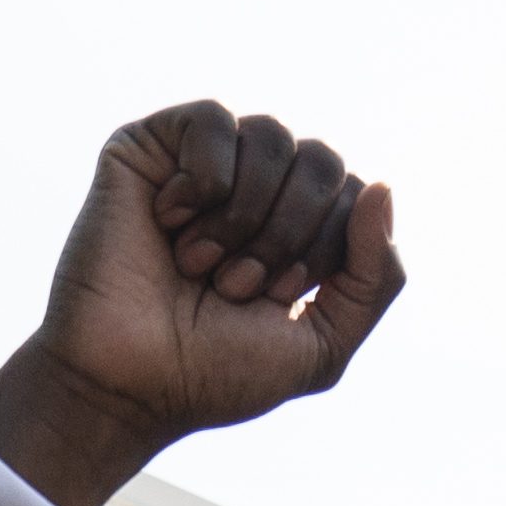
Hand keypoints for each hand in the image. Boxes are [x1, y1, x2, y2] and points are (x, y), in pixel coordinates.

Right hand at [0, 103, 406, 505]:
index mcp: (299, 231)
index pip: (353, 196)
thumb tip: (380, 186)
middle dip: (287, 234)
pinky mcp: (149, 149)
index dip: (324, 250)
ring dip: (244, 215)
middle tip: (233, 285)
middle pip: (322, 160)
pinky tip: (168, 220)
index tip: (273, 299)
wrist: (125, 384)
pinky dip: (203, 181)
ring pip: (272, 136)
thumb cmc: (214, 374)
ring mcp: (203, 166)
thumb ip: (375, 279)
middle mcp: (255, 191)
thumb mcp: (323, 346)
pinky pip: (212, 120)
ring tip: (198, 264)